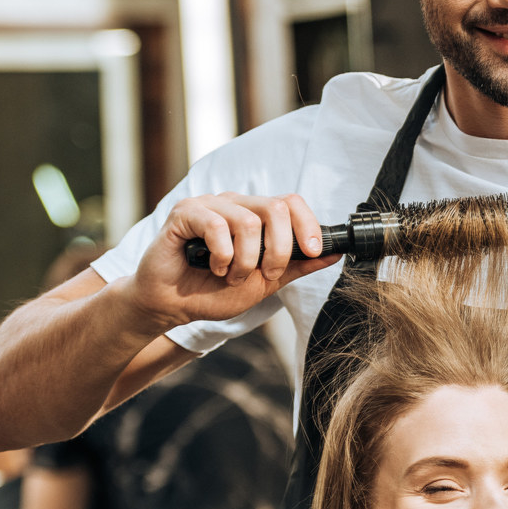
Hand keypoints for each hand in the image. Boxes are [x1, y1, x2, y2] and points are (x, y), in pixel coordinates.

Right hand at [126, 192, 338, 329]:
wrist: (172, 306)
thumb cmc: (214, 291)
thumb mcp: (266, 282)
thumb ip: (298, 266)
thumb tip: (335, 253)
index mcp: (256, 216)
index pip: (292, 202)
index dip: (308, 225)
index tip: (312, 251)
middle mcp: (236, 204)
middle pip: (276, 207)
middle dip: (279, 249)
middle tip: (265, 274)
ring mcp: (210, 204)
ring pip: (249, 221)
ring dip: (246, 260)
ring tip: (233, 276)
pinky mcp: (186, 212)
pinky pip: (217, 225)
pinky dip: (222, 254)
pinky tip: (214, 267)